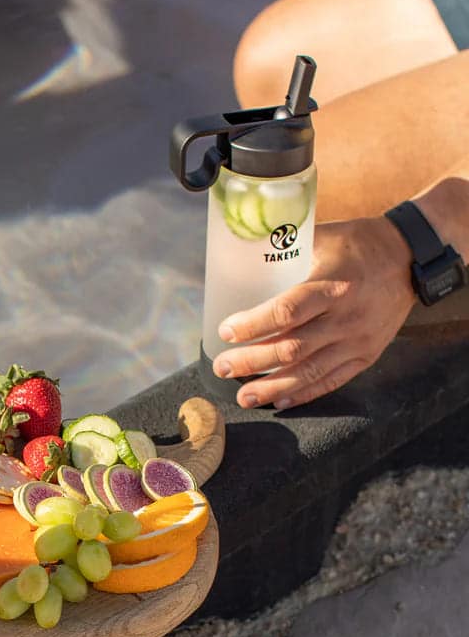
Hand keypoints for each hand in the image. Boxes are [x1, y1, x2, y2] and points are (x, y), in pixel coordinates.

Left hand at [212, 218, 415, 409]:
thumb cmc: (357, 243)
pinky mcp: (367, 355)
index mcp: (333, 285)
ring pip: (309, 372)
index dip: (253, 325)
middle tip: (223, 367)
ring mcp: (358, 340)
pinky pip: (332, 380)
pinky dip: (303, 393)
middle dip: (251, 362)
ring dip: (272, 387)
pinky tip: (279, 401)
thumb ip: (284, 245)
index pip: (287, 311)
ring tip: (243, 396)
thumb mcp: (322, 235)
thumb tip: (240, 249)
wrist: (412, 257)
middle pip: (292, 348)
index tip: (225, 331)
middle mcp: (346, 317)